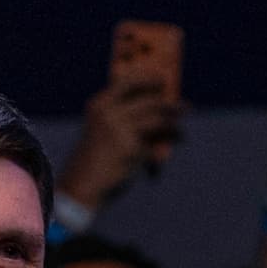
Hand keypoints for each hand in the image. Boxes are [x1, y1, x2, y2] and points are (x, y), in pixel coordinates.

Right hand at [58, 80, 183, 211]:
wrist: (81, 187)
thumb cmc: (91, 161)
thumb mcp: (101, 131)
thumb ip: (121, 118)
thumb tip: (155, 112)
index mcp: (100, 105)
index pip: (129, 83)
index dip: (149, 79)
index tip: (163, 80)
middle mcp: (110, 113)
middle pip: (149, 102)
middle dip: (170, 105)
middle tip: (185, 107)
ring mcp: (121, 130)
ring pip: (157, 121)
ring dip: (174, 126)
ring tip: (183, 133)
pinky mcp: (132, 149)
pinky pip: (153, 148)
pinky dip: (160, 156)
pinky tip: (163, 161)